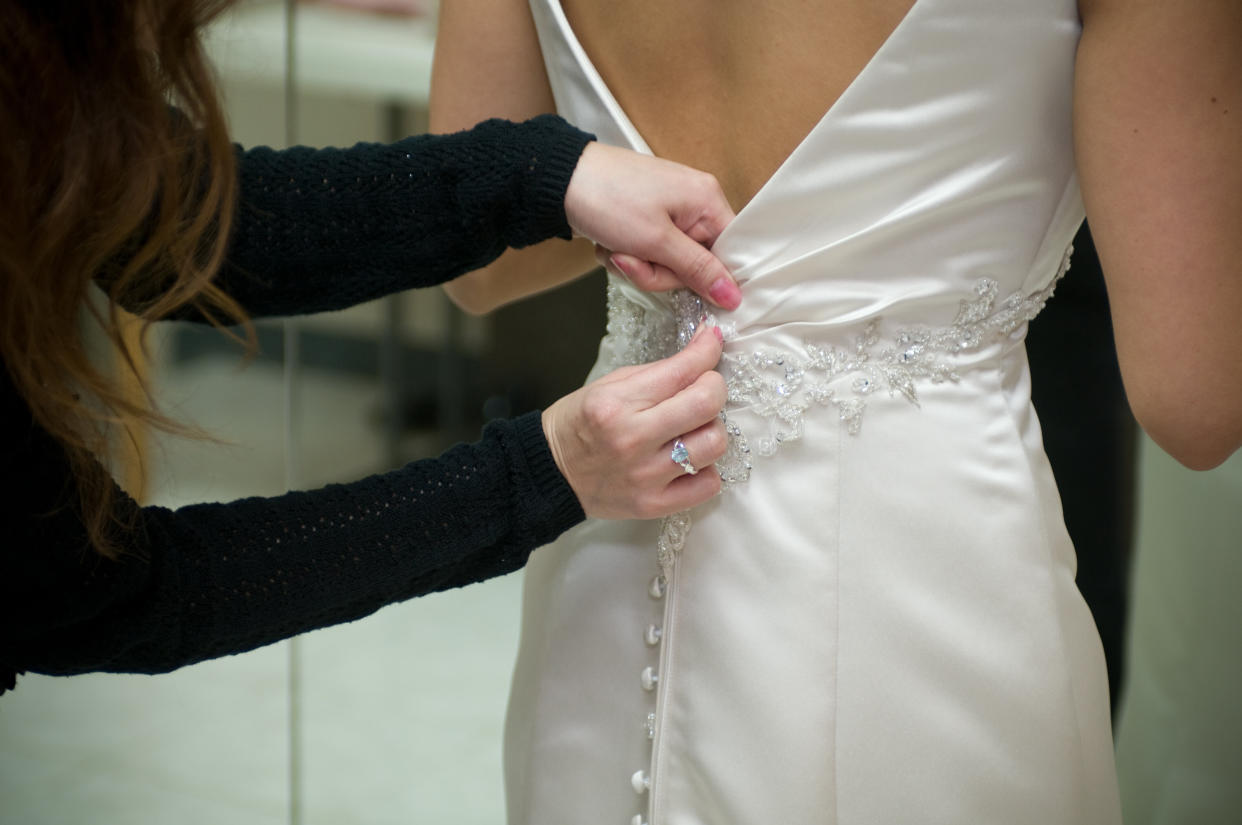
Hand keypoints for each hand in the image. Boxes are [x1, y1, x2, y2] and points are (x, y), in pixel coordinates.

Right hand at [542, 325, 729, 518]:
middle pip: (706, 404)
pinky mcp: (654, 504)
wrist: (551, 473)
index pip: (683, 370)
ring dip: (711, 429)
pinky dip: (706, 469)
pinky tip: (690, 460)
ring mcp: (645, 475)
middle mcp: (633, 439)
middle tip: (704, 387)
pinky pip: (708, 485)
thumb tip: (703, 350)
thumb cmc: (579, 425)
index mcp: (617, 403)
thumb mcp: (608, 386)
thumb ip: (657, 372)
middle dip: (714, 386)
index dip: (708, 349)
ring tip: (694, 428)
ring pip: (713, 444)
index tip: (713, 340)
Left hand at [563, 141, 741, 309]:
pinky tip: (608, 244)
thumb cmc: (609, 198)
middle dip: (657, 271)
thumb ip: (697, 270)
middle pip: (694, 265)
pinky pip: (648, 255)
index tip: (685, 289)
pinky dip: (626, 256)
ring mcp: (668, 213)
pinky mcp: (646, 220)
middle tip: (630, 258)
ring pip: (666, 265)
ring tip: (615, 248)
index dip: (708, 278)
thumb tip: (733, 295)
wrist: (559, 180)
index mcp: (707, 200)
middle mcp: (693, 204)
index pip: (729, 253)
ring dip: (637, 266)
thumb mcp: (656, 241)